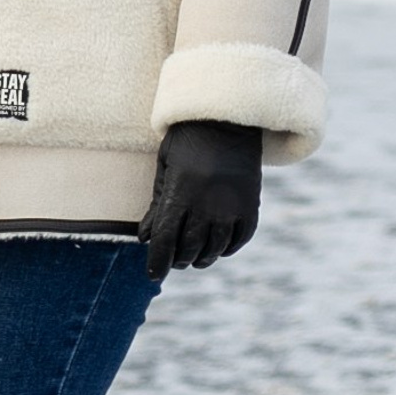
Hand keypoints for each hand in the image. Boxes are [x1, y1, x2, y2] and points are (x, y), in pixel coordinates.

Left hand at [139, 119, 262, 278]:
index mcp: (181, 193)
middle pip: (189, 248)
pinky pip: (239, 240)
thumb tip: (144, 238)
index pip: (165, 240)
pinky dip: (227, 249)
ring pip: (214, 249)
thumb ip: (156, 204)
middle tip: (173, 261)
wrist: (227, 119)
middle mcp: (207, 205)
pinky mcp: (251, 206)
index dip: (157, 261)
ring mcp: (231, 207)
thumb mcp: (165, 167)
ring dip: (201, 258)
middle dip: (178, 259)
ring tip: (194, 258)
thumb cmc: (187, 140)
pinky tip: (218, 249)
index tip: (153, 275)